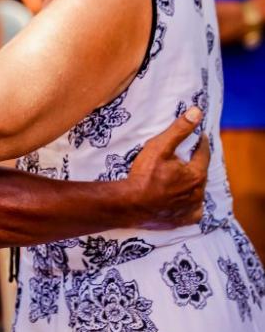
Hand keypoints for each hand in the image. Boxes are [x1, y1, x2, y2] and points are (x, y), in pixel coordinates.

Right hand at [126, 107, 208, 228]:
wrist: (129, 204)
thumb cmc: (143, 174)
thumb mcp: (160, 147)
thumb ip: (179, 130)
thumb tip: (197, 112)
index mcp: (196, 174)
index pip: (203, 154)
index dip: (201, 143)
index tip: (200, 136)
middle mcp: (197, 192)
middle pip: (201, 173)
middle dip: (197, 163)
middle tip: (190, 155)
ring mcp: (190, 208)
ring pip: (198, 192)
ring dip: (194, 184)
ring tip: (186, 176)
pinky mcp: (181, 219)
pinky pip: (193, 212)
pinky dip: (192, 205)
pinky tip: (185, 201)